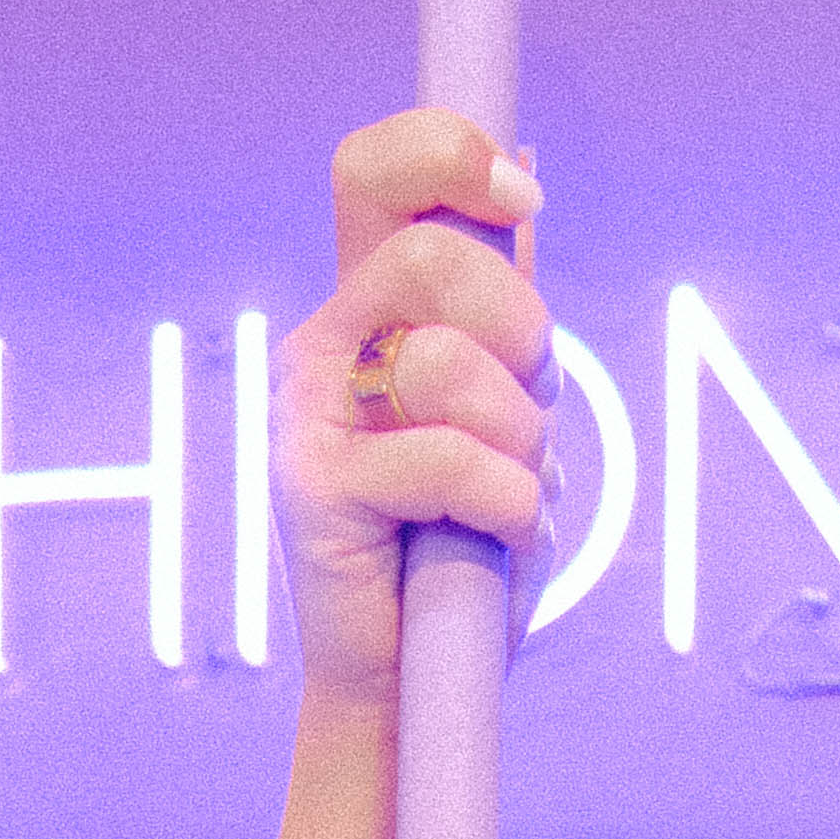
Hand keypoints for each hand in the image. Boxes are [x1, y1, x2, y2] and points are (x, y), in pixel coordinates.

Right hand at [278, 114, 556, 710]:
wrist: (412, 684)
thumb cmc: (466, 549)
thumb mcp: (505, 414)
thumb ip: (502, 311)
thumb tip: (520, 177)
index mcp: (369, 310)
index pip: (376, 171)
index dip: (449, 154)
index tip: (522, 205)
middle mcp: (325, 343)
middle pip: (435, 255)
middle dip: (522, 332)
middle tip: (532, 407)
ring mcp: (306, 412)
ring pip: (448, 362)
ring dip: (519, 440)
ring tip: (511, 495)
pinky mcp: (311, 488)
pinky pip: (449, 461)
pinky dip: (510, 509)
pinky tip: (498, 542)